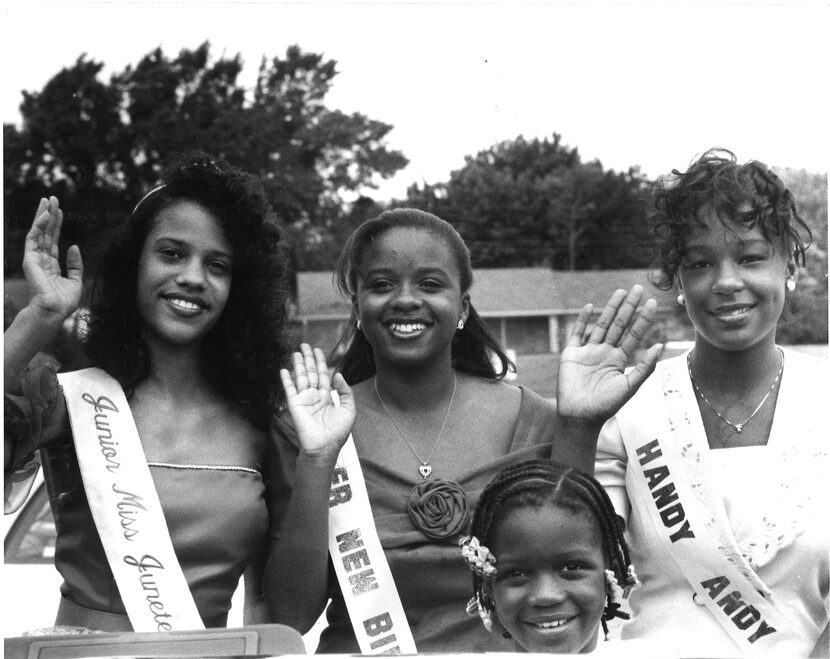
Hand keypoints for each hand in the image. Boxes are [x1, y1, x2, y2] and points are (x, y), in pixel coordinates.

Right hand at [22, 197, 82, 320]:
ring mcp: (35, 258)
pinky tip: (46, 214)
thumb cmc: (64, 301)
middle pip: (45, 232)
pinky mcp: (30, 259)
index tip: (60, 211)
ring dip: (43, 215)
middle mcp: (42, 259)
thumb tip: (74, 246)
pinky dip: (39, 226)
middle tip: (52, 198)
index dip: (57, 225)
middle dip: (49, 215)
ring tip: (48, 200)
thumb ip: (75, 264)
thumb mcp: (76, 281)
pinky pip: (34, 239)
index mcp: (52, 265)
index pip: (53, 240)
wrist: (54, 311)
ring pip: (39, 232)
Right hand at [280, 344, 354, 457]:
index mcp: (327, 397)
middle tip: (305, 345)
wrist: (324, 447)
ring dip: (298, 364)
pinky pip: (289, 389)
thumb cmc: (337, 432)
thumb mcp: (349, 409)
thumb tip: (338, 375)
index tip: (318, 351)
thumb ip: (345, 391)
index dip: (321, 363)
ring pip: (301, 377)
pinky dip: (286, 379)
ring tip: (296, 352)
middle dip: (308, 359)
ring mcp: (304, 400)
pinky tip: (284, 370)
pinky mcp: (294, 404)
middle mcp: (314, 396)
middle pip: (311, 373)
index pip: (323, 375)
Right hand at [556, 286, 662, 420]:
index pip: (634, 334)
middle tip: (637, 288)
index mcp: (620, 360)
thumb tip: (660, 346)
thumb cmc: (606, 406)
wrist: (579, 417)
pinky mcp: (571, 354)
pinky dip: (582, 320)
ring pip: (601, 325)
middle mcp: (605, 352)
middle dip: (628, 306)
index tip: (652, 303)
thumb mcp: (629, 387)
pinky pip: (577, 333)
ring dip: (610, 308)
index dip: (643, 319)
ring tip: (620, 292)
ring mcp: (588, 352)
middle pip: (619, 324)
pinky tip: (589, 307)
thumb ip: (644, 367)